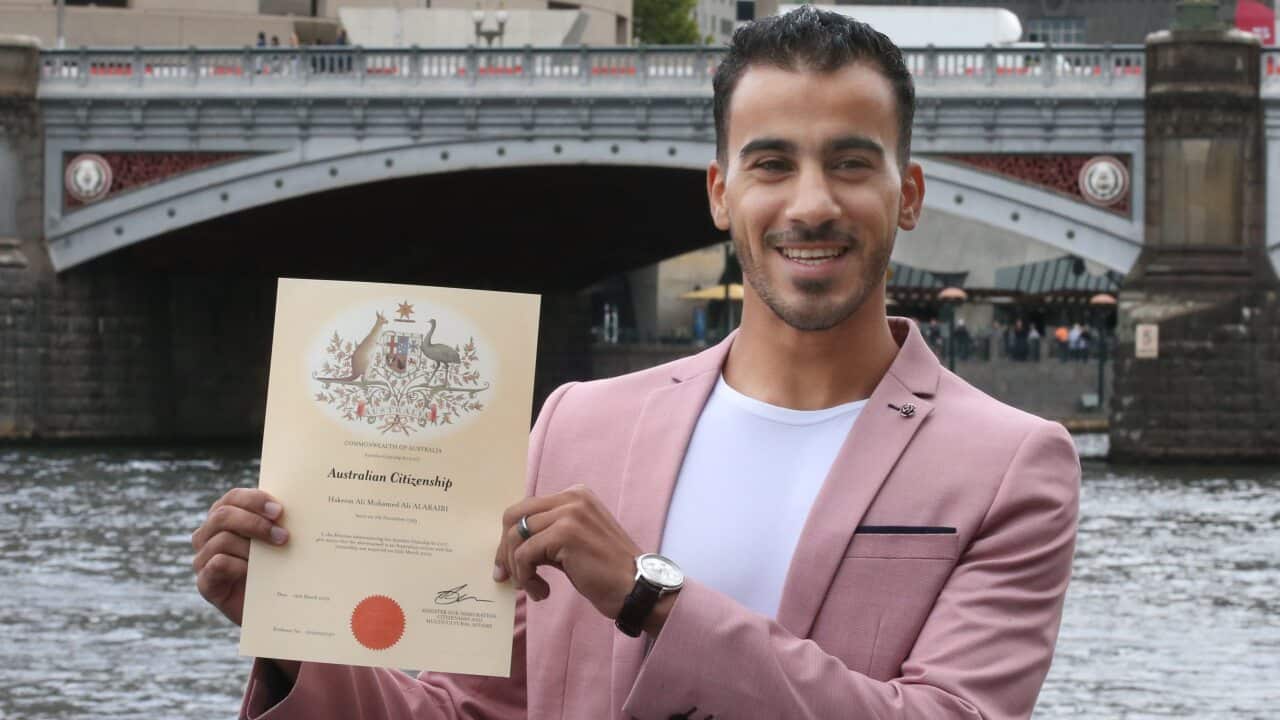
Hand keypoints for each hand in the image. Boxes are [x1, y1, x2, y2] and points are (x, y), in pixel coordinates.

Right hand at [191, 487, 288, 625]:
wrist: (270, 608)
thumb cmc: (274, 567)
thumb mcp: (275, 541)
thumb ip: (276, 522)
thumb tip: (300, 504)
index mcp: (224, 517)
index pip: (233, 498)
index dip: (255, 499)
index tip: (280, 510)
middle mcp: (207, 535)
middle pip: (224, 515)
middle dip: (255, 523)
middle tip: (283, 536)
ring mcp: (202, 559)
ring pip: (221, 539)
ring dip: (251, 546)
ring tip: (275, 555)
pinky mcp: (205, 582)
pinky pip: (217, 564)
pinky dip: (239, 565)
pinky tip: (255, 571)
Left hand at [494, 485, 640, 620]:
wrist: (637, 588)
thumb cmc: (607, 572)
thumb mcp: (574, 542)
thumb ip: (548, 535)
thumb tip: (509, 546)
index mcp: (575, 495)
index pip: (525, 509)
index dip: (510, 539)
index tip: (508, 567)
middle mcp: (572, 497)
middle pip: (513, 517)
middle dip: (504, 550)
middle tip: (507, 577)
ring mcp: (569, 512)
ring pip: (516, 537)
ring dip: (518, 569)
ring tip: (534, 588)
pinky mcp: (566, 533)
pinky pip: (525, 555)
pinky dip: (526, 577)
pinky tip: (543, 592)